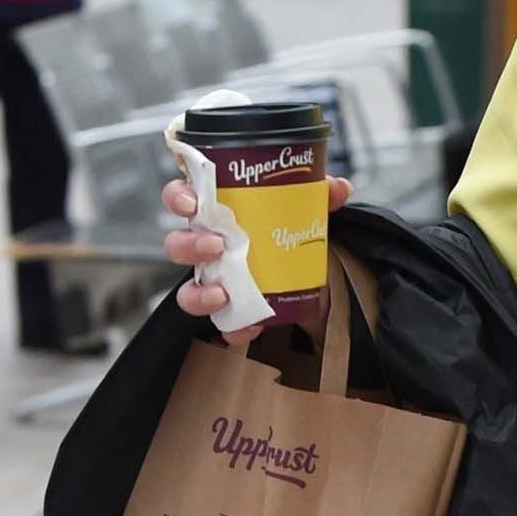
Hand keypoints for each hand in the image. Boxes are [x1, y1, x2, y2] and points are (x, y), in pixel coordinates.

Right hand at [163, 169, 352, 348]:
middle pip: (177, 244)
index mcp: (217, 213)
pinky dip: (234, 328)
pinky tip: (252, 326)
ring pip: (187, 289)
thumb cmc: (287, 232)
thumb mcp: (304, 208)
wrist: (311, 274)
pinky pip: (223, 324)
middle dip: (189, 245)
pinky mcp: (233, 310)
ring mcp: (216, 280)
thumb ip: (317, 194)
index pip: (182, 197)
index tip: (192, 202)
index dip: (178, 197)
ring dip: (199, 292)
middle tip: (216, 245)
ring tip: (222, 292)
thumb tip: (339, 187)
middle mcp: (208, 246)